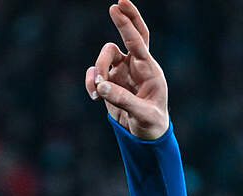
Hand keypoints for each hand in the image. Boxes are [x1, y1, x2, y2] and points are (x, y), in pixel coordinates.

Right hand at [84, 0, 168, 139]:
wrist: (145, 136)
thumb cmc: (152, 124)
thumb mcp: (142, 114)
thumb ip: (122, 100)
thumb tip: (100, 86)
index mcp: (149, 70)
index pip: (138, 41)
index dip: (128, 24)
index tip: (117, 7)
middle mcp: (136, 66)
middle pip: (129, 36)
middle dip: (124, 20)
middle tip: (115, 6)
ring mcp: (122, 72)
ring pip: (104, 57)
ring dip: (97, 69)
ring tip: (97, 91)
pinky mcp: (110, 81)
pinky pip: (95, 74)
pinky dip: (91, 82)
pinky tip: (94, 96)